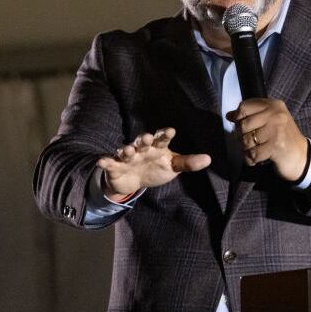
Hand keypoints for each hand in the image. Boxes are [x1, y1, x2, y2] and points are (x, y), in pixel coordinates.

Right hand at [96, 128, 210, 200]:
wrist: (133, 180)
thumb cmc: (155, 168)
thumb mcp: (172, 166)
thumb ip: (188, 163)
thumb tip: (209, 159)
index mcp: (157, 147)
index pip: (162, 138)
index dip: (165, 134)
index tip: (171, 131)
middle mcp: (141, 148)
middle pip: (142, 141)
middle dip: (144, 139)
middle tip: (148, 137)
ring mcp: (127, 156)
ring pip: (126, 150)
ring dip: (127, 149)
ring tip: (128, 150)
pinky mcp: (115, 166)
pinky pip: (109, 162)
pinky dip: (105, 161)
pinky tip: (102, 161)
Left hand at [227, 99, 307, 181]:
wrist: (302, 156)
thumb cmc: (283, 138)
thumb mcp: (271, 120)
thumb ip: (252, 115)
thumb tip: (230, 115)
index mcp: (274, 105)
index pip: (245, 106)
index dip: (238, 117)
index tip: (239, 124)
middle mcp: (276, 115)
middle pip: (243, 124)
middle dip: (243, 136)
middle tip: (251, 141)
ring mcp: (277, 130)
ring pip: (246, 140)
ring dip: (247, 149)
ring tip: (256, 150)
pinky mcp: (276, 146)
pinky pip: (253, 154)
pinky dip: (251, 159)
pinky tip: (257, 158)